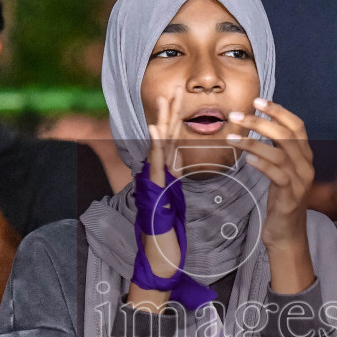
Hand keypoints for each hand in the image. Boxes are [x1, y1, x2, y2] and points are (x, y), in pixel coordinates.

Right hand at [137, 89, 184, 281]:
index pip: (174, 138)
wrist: (158, 250)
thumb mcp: (174, 197)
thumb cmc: (166, 228)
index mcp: (168, 170)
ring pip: (160, 143)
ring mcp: (155, 177)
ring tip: (165, 98)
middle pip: (167, 135)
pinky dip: (156, 145)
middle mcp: (159, 170)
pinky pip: (156, 163)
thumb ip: (173, 178)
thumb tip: (177, 163)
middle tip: (175, 86)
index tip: (183, 95)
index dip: (177, 116)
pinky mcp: (153, 187)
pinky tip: (156, 129)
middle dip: (171, 110)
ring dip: (162, 119)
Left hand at [227, 97, 313, 249]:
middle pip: (286, 135)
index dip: (278, 111)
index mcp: (304, 156)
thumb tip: (255, 127)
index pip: (296, 125)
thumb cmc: (280, 200)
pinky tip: (247, 159)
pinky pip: (278, 174)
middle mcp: (306, 165)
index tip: (257, 101)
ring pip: (279, 153)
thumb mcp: (280, 171)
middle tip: (236, 116)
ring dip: (253, 142)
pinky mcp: (291, 196)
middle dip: (260, 121)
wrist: (287, 233)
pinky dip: (262, 163)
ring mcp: (300, 181)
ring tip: (232, 137)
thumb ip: (275, 150)